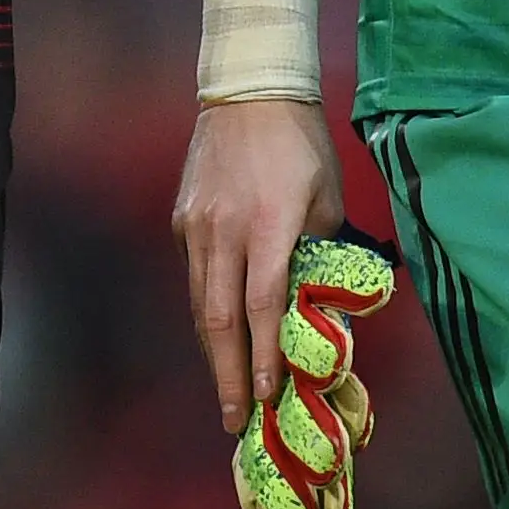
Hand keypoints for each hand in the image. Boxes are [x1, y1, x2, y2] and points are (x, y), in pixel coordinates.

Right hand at [172, 99, 344, 434]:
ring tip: (227, 390)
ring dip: (214, 352)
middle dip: (229, 375)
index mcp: (268, 224)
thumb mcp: (326, 196)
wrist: (250, 89)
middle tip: (236, 419)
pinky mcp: (182, 217)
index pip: (262, 304)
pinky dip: (205, 309)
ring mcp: (197, 224)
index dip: (265, 353)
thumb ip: (319, 250)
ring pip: (199, 302)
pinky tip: (219, 334)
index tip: (268, 395)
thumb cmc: (301, 143)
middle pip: (219, 318)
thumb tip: (318, 301)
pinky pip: (194, 274)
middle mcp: (225, 229)